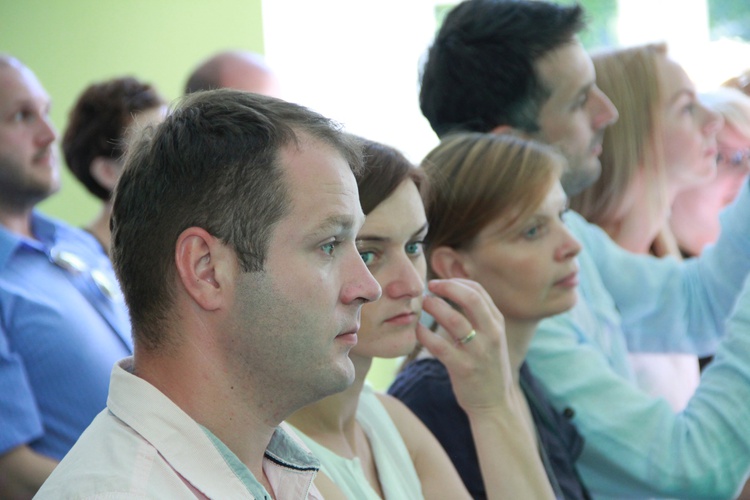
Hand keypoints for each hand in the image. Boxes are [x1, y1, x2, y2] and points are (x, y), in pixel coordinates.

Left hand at [417, 278, 512, 413]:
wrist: (495, 404)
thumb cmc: (487, 366)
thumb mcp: (490, 338)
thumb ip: (477, 317)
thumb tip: (451, 292)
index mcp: (497, 323)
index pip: (478, 291)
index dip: (456, 282)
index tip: (439, 283)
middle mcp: (491, 334)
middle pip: (470, 298)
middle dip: (446, 288)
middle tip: (429, 288)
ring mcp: (479, 351)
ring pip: (454, 320)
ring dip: (434, 307)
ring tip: (423, 305)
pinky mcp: (463, 368)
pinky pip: (439, 346)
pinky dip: (425, 334)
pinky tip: (417, 329)